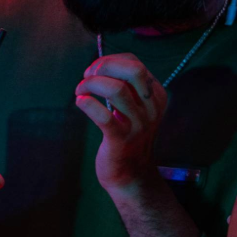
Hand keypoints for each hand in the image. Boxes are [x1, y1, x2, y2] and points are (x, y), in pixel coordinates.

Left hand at [73, 53, 165, 192]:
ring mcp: (138, 125)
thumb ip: (125, 87)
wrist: (131, 175)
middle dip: (105, 66)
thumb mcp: (135, 109)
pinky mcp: (121, 140)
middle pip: (134, 70)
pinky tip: (80, 102)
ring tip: (80, 90)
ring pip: (116, 90)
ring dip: (91, 84)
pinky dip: (88, 104)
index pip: (135, 64)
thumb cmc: (128, 135)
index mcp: (156, 96)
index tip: (94, 70)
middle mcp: (152, 109)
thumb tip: (99, 66)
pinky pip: (104, 116)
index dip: (111, 61)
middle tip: (87, 76)